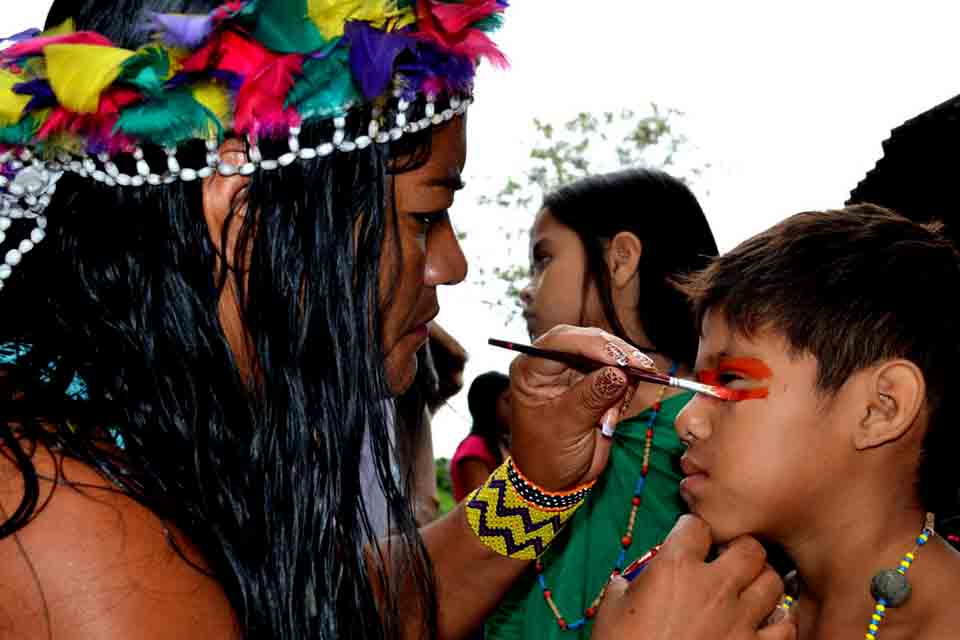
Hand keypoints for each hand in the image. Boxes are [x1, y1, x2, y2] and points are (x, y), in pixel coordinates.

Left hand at [508, 325, 651, 489]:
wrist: (556, 481)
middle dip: (615, 357)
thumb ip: (592, 396)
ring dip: (621, 380)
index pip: (559, 341)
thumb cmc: (547, 455)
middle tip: (642, 369)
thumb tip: (620, 373)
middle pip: (587, 342)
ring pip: (608, 357)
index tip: (619, 358)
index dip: (591, 344)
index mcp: (531, 368)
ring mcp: (574, 372)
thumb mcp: (567, 426)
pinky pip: (618, 374)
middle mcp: (551, 364)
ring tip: (610, 418)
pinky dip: (624, 392)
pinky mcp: (594, 383)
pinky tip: (612, 418)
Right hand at [593, 515, 796, 639]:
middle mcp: (714, 585)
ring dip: (761, 582)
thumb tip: (629, 582)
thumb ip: (624, 586)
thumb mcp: (610, 611)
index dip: (691, 531)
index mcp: (675, 567)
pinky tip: (765, 624)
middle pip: (749, 547)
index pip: (695, 525)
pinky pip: (785, 626)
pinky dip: (778, 622)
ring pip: (772, 581)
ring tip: (748, 590)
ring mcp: (740, 619)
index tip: (688, 540)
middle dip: (739, 549)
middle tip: (727, 561)